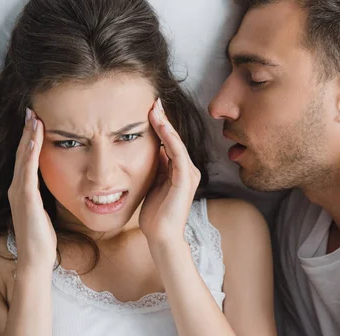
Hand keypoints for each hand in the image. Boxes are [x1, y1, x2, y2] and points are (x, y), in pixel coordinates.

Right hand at [8, 108, 56, 270]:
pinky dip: (30, 156)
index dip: (30, 138)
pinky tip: (34, 142)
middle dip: (26, 131)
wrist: (36, 257)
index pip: (27, 157)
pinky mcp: (26, 200)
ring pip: (23, 159)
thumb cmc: (43, 235)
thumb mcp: (46, 208)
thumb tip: (61, 180)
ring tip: (33, 119)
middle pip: (23, 153)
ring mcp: (19, 193)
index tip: (36, 119)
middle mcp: (17, 188)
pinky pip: (27, 174)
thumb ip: (47, 193)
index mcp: (23, 189)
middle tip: (30, 110)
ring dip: (28, 138)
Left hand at [139, 99, 200, 247]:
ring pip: (177, 142)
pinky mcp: (185, 179)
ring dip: (166, 124)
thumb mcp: (154, 183)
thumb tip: (157, 149)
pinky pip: (177, 153)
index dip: (162, 125)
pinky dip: (169, 137)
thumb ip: (158, 167)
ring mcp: (189, 174)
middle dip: (164, 119)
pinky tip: (161, 125)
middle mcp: (188, 170)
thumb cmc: (156, 214)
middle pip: (175, 139)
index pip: (171, 142)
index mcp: (181, 171)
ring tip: (155, 108)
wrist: (161, 236)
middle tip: (154, 101)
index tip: (150, 109)